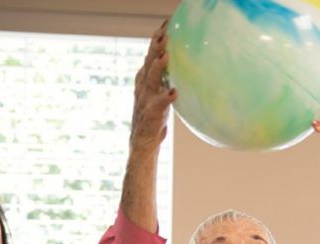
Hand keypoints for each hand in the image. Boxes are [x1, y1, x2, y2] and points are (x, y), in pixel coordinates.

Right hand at [130, 20, 176, 154]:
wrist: (143, 143)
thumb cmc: (155, 117)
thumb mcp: (158, 93)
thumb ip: (163, 78)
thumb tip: (176, 62)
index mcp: (145, 81)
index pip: (150, 56)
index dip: (156, 40)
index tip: (166, 24)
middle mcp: (143, 88)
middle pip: (148, 63)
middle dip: (156, 47)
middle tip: (165, 33)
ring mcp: (145, 101)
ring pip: (150, 80)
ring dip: (157, 67)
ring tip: (166, 55)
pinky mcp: (151, 116)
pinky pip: (158, 106)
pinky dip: (165, 98)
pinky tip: (174, 92)